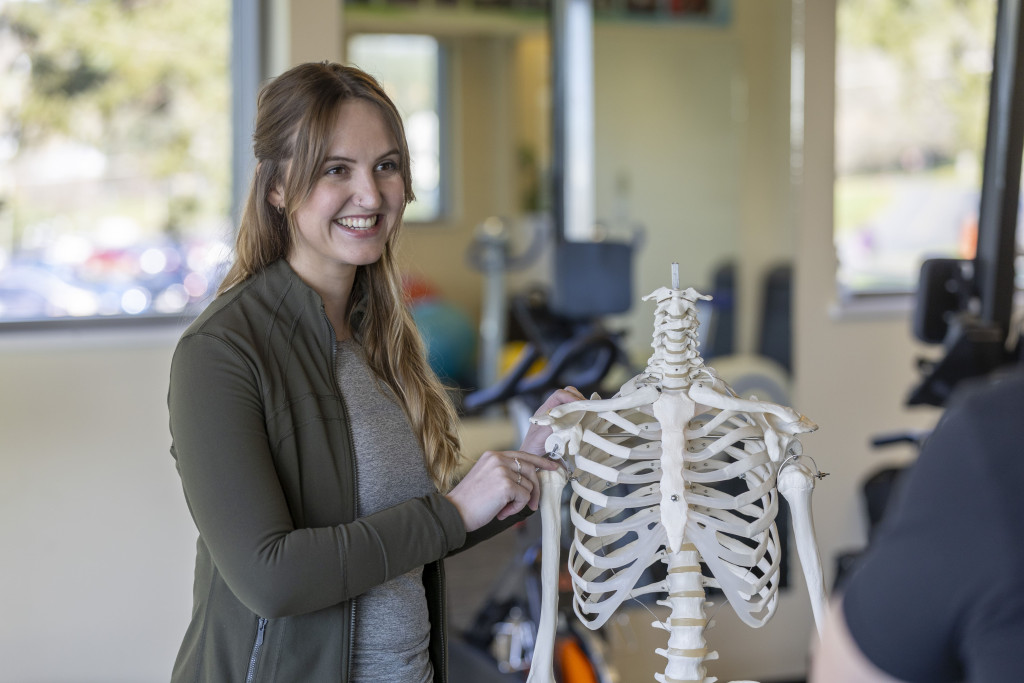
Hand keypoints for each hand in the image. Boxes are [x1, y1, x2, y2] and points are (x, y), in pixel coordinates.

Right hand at [445, 450, 559, 531]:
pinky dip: (516, 509)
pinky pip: (524, 498)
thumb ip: (504, 473)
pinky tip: (501, 512)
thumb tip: (529, 480)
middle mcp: (498, 459)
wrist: (454, 512)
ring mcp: (502, 471)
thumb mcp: (486, 478)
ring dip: (520, 502)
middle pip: (530, 470)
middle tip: (532, 504)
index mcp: (493, 456)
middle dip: (535, 489)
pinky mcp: (506, 485)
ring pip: (528, 486)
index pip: (523, 455)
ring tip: (502, 509)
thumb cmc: (469, 501)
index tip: (553, 466)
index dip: (540, 461)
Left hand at [519, 386, 585, 455]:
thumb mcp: (538, 438)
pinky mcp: (568, 427)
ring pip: (573, 405)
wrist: (534, 461)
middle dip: (578, 398)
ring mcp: (561, 419)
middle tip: (587, 407)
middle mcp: (554, 412)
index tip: (579, 403)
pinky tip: (587, 422)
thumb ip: (548, 428)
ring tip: (588, 413)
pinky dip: (584, 417)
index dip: (569, 396)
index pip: (558, 395)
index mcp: (545, 411)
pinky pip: (577, 417)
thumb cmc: (532, 449)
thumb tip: (560, 421)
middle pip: (567, 395)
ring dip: (582, 407)